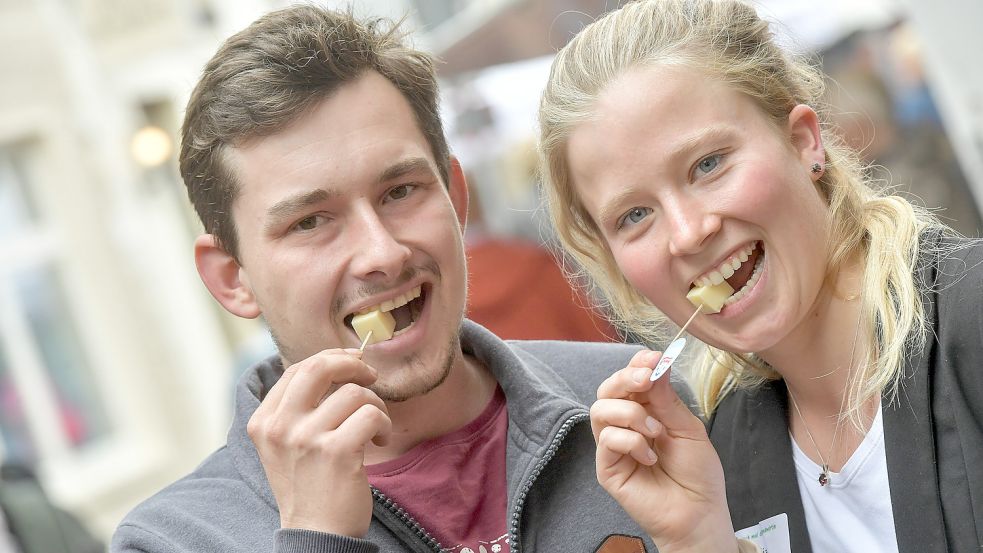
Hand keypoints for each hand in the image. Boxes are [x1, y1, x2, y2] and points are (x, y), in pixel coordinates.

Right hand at [247, 349, 391, 536]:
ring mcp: (307, 439)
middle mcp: (279, 427)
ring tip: (375, 427)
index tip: (352, 361)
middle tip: (371, 376)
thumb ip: (297, 408)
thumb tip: (334, 363)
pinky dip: (384, 424)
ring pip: (354, 393)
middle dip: (353, 365)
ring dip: (375, 405)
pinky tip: (380, 440)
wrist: (315, 535)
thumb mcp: (285, 445)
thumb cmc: (309, 487)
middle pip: (320, 367)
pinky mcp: (337, 452)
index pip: (297, 369)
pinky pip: (371, 415)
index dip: (330, 358)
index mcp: (263, 422)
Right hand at [591, 350, 736, 552]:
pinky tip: (650, 457)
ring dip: (631, 413)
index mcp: (645, 411)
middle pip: (607, 390)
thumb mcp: (687, 427)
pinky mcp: (606, 467)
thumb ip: (666, 398)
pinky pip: (607, 439)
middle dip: (626, 378)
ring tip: (656, 431)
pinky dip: (631, 441)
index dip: (637, 364)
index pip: (629, 380)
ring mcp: (613, 446)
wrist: (698, 512)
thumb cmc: (697, 473)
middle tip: (646, 378)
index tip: (654, 357)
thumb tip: (655, 363)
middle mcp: (624, 425)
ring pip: (600, 410)